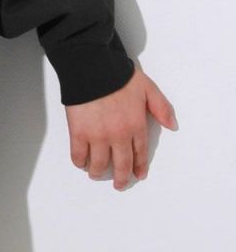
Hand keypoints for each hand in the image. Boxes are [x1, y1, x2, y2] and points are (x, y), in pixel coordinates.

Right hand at [64, 60, 177, 189]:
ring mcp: (97, 136)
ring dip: (97, 172)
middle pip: (121, 165)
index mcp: (136, 126)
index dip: (139, 167)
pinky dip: (79, 162)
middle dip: (120, 177)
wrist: (91, 68)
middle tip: (119, 184)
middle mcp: (118, 136)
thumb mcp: (148, 88)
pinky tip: (81, 162)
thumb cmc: (118, 75)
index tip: (137, 175)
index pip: (140, 154)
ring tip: (96, 174)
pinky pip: (78, 155)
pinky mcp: (78, 132)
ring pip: (98, 164)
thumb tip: (172, 126)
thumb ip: (162, 107)